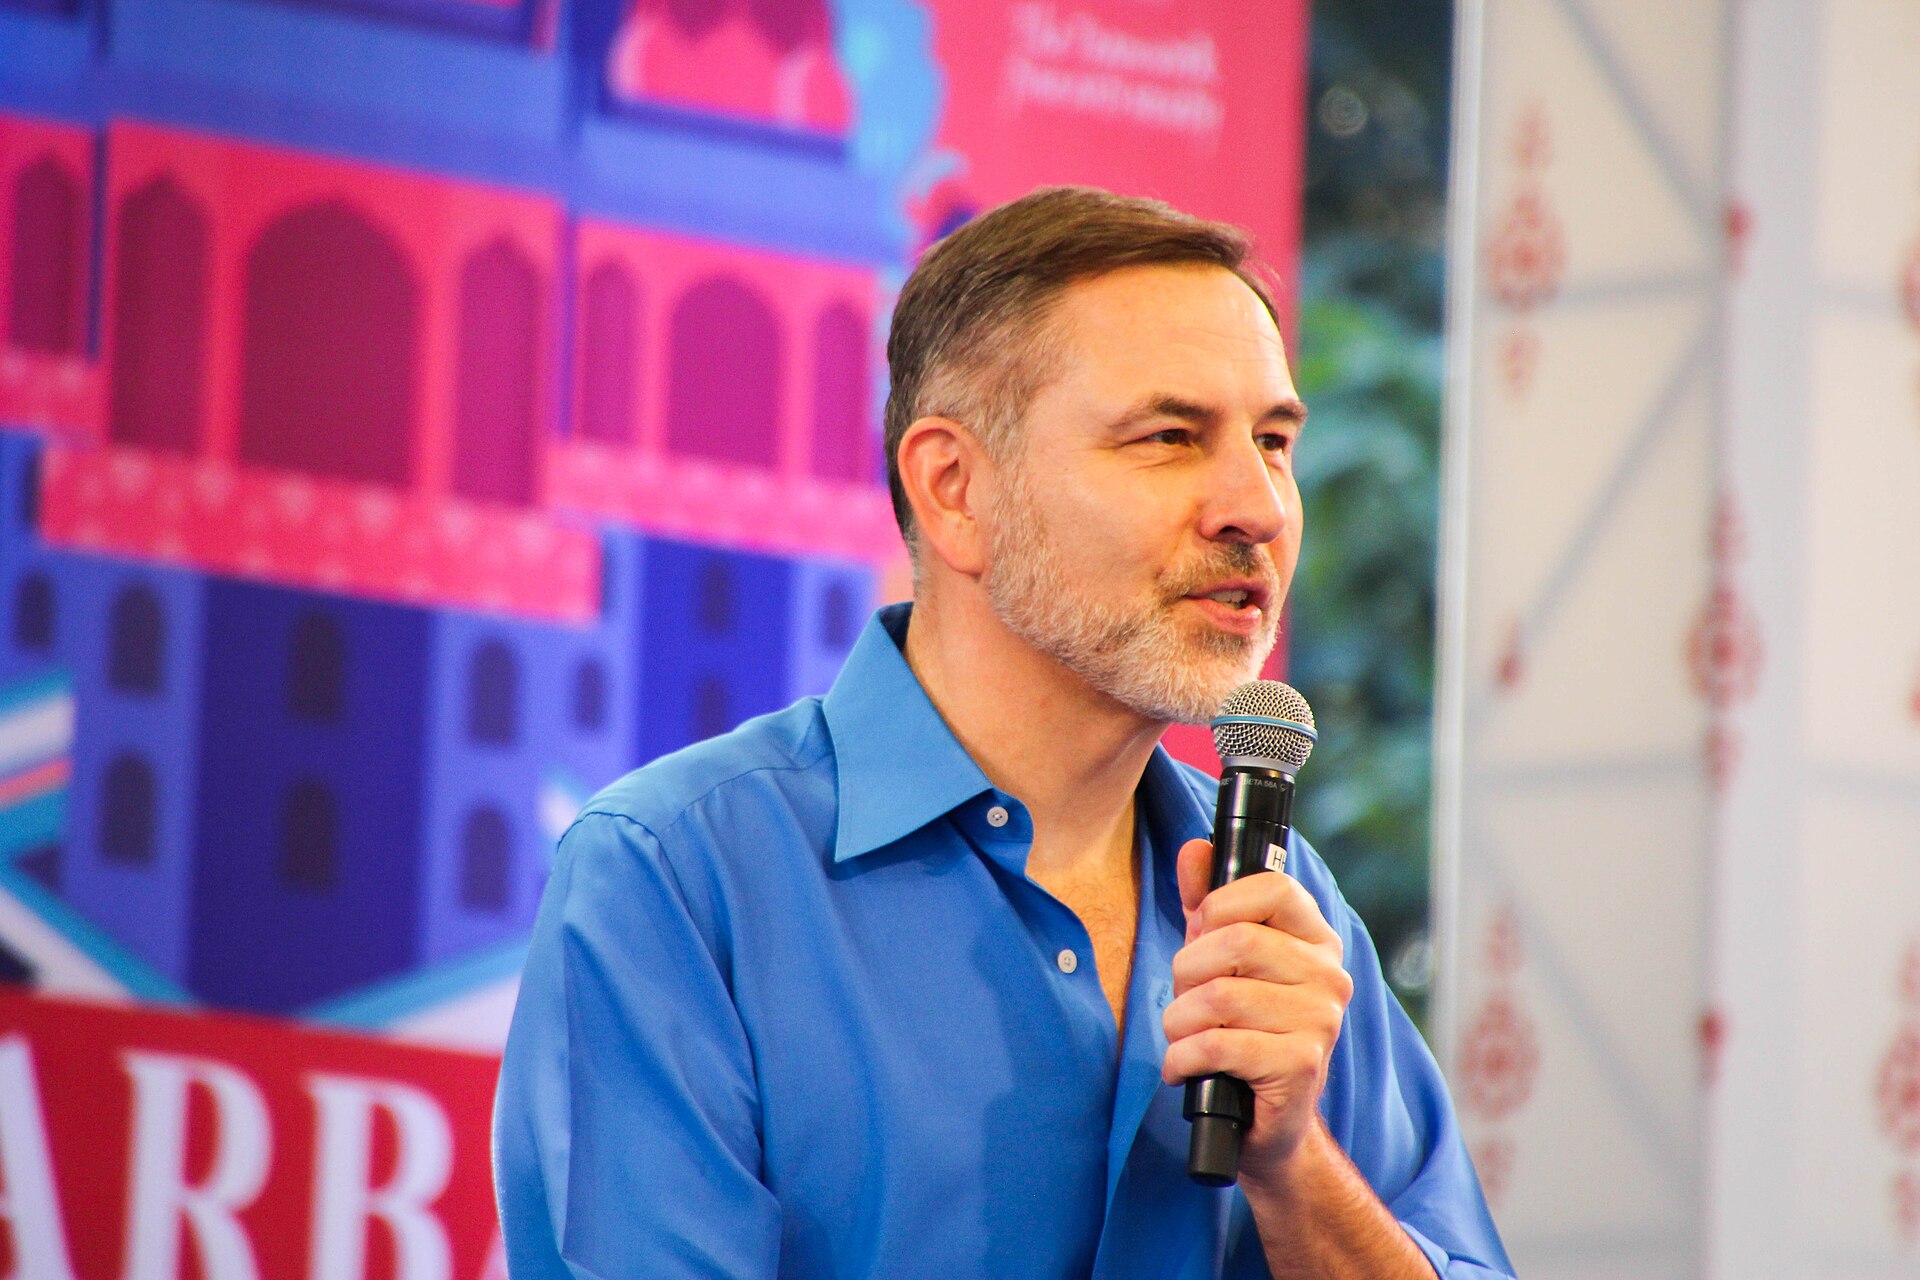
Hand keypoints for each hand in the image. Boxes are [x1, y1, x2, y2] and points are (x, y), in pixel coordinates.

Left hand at [1160, 837, 1353, 1183]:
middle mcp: (1329, 975)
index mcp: (1314, 940)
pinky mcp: (1301, 1064)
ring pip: (1219, 996)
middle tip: (1183, 1000)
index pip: (1274, 887)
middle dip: (1186, 972)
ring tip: (1181, 1038)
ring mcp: (1321, 1020)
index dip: (1221, 905)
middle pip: (1234, 941)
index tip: (1202, 934)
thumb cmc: (1239, 1030)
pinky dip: (1182, 1057)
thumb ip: (1206, 903)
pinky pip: (1219, 1044)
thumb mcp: (1218, 961)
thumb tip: (1194, 848)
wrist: (1263, 1123)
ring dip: (1178, 1021)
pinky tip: (1183, 1068)